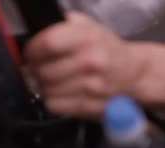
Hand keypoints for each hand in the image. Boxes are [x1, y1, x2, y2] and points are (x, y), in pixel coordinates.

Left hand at [23, 12, 142, 117]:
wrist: (134, 74)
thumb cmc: (108, 50)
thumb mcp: (90, 27)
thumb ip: (64, 25)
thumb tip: (38, 30)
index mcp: (88, 38)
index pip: (48, 43)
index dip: (32, 50)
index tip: (30, 53)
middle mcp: (90, 62)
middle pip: (44, 71)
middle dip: (35, 70)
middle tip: (38, 69)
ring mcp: (90, 87)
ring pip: (46, 90)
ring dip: (43, 86)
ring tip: (50, 81)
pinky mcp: (89, 105)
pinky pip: (55, 105)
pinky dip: (52, 100)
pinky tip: (60, 92)